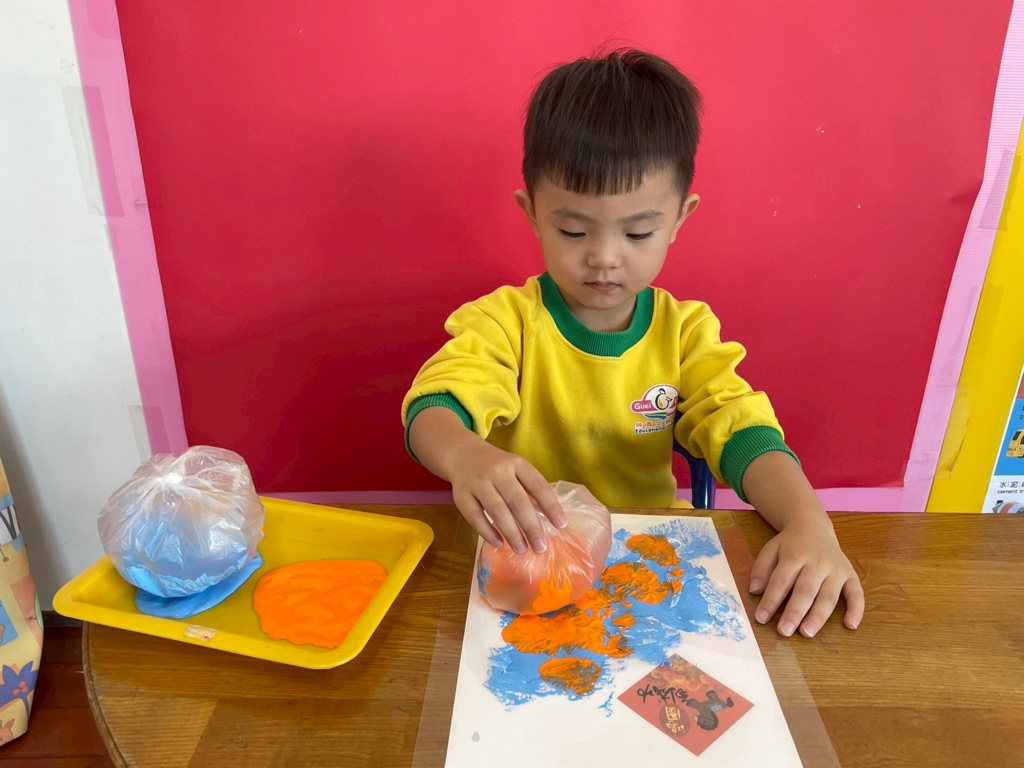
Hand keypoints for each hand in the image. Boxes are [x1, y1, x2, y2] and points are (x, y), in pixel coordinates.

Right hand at [447, 440, 566, 554]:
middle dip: (531, 527)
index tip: (561, 525)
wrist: (462, 454)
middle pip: (518, 502)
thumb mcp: (516, 469)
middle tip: (541, 547)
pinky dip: (487, 532)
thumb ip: (531, 490)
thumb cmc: (497, 467)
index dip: (550, 506)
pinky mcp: (461, 495)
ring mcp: (478, 482)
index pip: (538, 486)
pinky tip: (499, 543)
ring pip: (497, 511)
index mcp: (517, 464)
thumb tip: (551, 518)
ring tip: (522, 549)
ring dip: (511, 533)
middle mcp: (498, 471)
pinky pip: (475, 517)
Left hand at [749, 517, 863, 637]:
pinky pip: (856, 593)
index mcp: (795, 555)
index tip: (761, 618)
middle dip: (794, 612)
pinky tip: (851, 625)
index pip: (781, 581)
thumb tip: (755, 591)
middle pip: (805, 590)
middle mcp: (817, 563)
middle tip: (784, 631)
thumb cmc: (790, 544)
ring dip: (818, 616)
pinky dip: (856, 609)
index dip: (770, 600)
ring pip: (828, 595)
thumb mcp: (771, 549)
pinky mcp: (850, 575)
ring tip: (807, 633)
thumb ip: (761, 569)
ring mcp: (836, 569)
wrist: (814, 527)